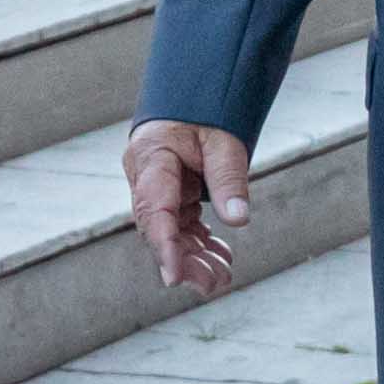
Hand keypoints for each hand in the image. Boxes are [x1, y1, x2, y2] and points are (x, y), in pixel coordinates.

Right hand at [126, 121, 251, 293]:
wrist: (193, 98)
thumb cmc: (205, 111)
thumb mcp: (224, 139)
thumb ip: (228, 178)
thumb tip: (238, 218)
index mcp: (151, 158)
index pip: (155, 209)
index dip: (164, 246)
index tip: (175, 277)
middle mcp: (145, 177)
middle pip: (159, 228)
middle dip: (184, 260)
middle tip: (214, 285)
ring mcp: (156, 187)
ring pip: (170, 232)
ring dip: (194, 257)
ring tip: (221, 279)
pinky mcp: (171, 195)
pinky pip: (182, 225)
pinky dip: (200, 243)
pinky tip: (220, 258)